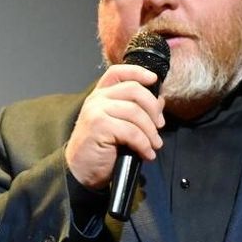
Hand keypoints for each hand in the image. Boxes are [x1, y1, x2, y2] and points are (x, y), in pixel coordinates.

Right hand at [64, 63, 165, 189]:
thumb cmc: (102, 148)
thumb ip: (135, 109)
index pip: (118, 72)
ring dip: (151, 132)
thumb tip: (159, 100)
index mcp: (102, 95)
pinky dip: (144, 144)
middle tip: (159, 126)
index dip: (138, 72)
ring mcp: (96, 111)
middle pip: (134, 90)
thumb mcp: (120, 124)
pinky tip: (146, 153)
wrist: (82, 169)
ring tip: (154, 145)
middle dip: (153, 108)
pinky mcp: (98, 126)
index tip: (154, 80)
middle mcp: (97, 99)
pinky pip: (131, 131)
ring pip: (135, 112)